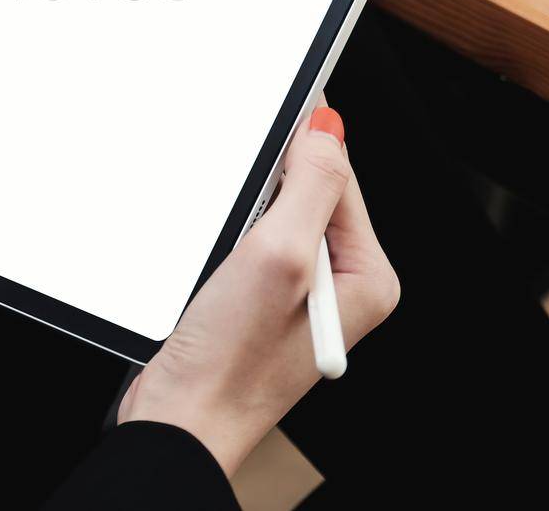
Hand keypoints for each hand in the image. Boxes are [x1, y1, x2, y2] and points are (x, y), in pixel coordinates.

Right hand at [117, 102, 399, 476]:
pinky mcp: (263, 301)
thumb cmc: (233, 362)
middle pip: (311, 195)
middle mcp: (342, 287)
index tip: (270, 128)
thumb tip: (327, 129)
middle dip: (271, 190)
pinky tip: (216, 261)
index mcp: (367, 277)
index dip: (302, 150)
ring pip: (276, 217)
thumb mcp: (280, 255)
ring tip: (229, 252)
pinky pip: (253, 243)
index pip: (342, 179)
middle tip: (243, 218)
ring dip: (246, 215)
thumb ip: (312, 185)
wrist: (182, 420)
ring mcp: (301, 296)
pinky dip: (230, 237)